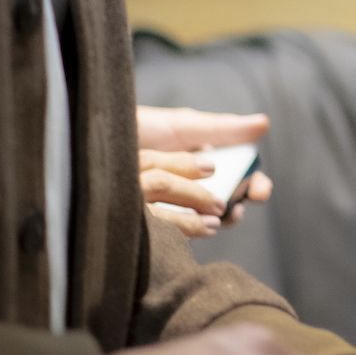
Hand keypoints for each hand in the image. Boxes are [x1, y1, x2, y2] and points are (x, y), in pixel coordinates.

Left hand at [136, 104, 273, 236]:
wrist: (91, 143)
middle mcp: (193, 187)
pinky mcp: (149, 225)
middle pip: (227, 201)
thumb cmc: (138, 128)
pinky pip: (173, 231)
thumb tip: (264, 124)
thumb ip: (222, 129)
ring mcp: (172, 207)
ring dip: (213, 220)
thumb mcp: (182, 126)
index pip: (241, 177)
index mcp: (205, 163)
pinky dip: (185, 230)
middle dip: (238, 204)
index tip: (260, 190)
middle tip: (239, 208)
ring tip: (213, 219)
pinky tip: (189, 226)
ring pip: (203, 218)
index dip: (255, 184)